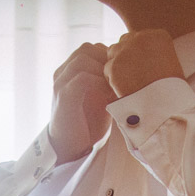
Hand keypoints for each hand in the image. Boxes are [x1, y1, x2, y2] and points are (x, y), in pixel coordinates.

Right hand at [49, 42, 117, 162]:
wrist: (72, 147)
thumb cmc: (89, 122)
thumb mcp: (101, 95)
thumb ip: (108, 80)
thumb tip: (134, 67)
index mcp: (70, 70)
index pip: (91, 48)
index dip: (109, 56)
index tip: (124, 72)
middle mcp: (62, 72)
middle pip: (86, 48)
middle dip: (107, 60)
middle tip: (122, 77)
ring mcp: (61, 83)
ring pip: (83, 59)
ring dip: (103, 70)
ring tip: (115, 86)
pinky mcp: (64, 97)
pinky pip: (82, 78)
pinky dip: (99, 83)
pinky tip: (109, 96)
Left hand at [103, 29, 184, 97]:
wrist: (166, 104)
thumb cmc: (172, 89)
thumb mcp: (169, 62)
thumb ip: (153, 53)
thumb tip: (137, 57)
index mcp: (158, 35)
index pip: (139, 37)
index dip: (138, 52)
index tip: (142, 65)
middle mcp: (141, 38)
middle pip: (124, 41)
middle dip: (126, 55)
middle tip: (131, 73)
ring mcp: (125, 51)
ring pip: (113, 53)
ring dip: (117, 65)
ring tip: (128, 82)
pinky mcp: (114, 65)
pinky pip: (107, 70)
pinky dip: (113, 80)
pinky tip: (124, 89)